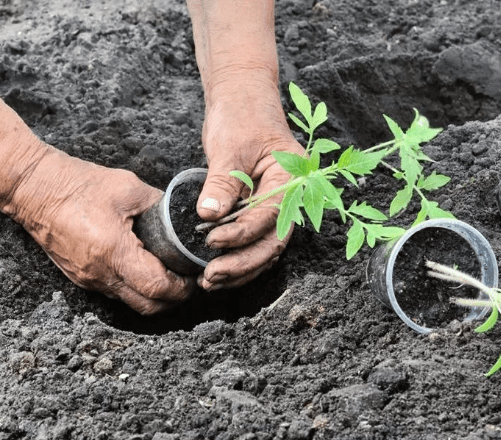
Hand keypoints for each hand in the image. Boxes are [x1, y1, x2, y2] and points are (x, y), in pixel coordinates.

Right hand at [6, 148, 194, 313]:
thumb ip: (159, 205)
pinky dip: (133, 287)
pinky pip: (114, 292)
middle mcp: (100, 274)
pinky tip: (142, 267)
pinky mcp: (80, 277)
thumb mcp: (128, 187)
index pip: (157, 287)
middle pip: (147, 306)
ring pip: (130, 302)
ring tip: (168, 273)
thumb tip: (181, 216)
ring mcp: (88, 279)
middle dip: (172, 299)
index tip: (193, 276)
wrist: (31, 188)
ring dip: (153, 295)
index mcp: (113, 252)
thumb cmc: (76, 184)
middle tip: (186, 281)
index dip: (181, 287)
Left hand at [196, 73, 303, 290]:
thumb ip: (221, 183)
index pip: (270, 215)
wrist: (243, 98)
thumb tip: (209, 215)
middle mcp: (290, 196)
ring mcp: (276, 205)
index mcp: (291, 177)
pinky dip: (238, 257)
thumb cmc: (241, 114)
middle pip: (272, 241)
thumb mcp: (229, 146)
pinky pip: (254, 241)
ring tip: (209, 281)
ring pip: (265, 248)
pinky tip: (217, 271)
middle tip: (211, 276)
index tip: (212, 241)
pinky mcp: (260, 210)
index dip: (242, 233)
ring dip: (240, 268)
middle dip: (242, 263)